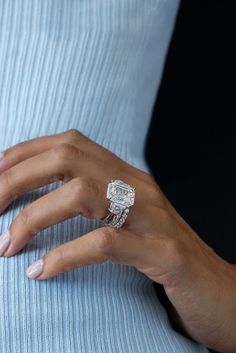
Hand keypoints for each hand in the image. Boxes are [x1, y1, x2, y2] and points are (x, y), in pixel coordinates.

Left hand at [0, 129, 235, 352]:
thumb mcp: (127, 219)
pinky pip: (105, 243)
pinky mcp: (163, 253)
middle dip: (19, 178)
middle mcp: (139, 187)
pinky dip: (65, 255)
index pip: (72, 143)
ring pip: (83, 193)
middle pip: (69, 158)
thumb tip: (42, 202)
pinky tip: (41, 272)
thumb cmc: (161, 255)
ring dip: (35, 217)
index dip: (27, 152)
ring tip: (7, 243)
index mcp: (128, 176)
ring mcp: (152, 217)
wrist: (217, 289)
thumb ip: (95, 204)